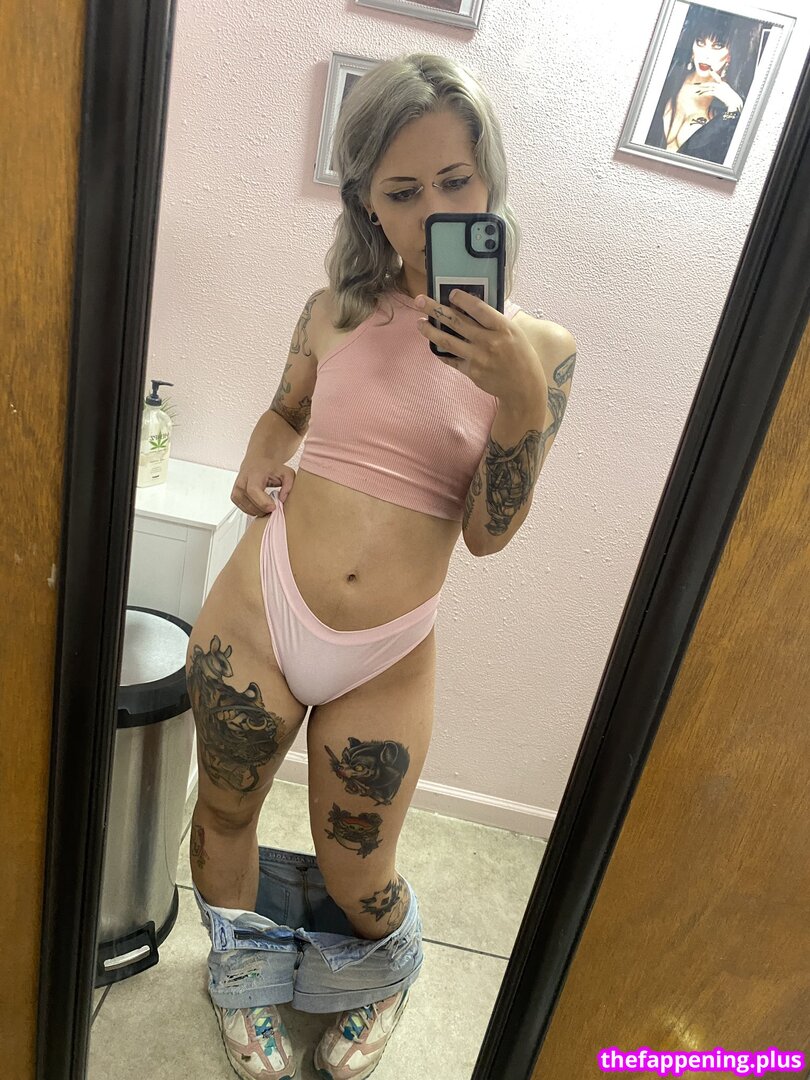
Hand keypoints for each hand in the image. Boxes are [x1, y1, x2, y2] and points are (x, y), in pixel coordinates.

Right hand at [231, 460, 295, 515]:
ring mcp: (236, 489)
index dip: (263, 502)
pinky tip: (260, 504)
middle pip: (250, 503)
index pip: (253, 491)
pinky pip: (244, 510)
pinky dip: (253, 510)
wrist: (256, 462)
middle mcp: (242, 481)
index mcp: (254, 474)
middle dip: (264, 509)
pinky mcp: (234, 496)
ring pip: (247, 509)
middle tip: (274, 506)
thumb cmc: (270, 468)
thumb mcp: (286, 473)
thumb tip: (282, 500)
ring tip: (268, 504)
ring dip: (259, 511)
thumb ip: (289, 486)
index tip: (273, 507)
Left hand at [415, 290, 547, 402]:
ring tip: (420, 322)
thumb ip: (493, 321)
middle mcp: (489, 342)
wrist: (523, 387)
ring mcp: (478, 358)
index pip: (477, 308)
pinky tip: (433, 344)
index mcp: (502, 328)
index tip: (451, 293)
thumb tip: (469, 307)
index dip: (462, 299)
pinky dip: (440, 352)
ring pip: (447, 341)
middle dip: (435, 309)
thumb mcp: (514, 332)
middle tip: (419, 300)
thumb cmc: (521, 356)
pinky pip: (451, 359)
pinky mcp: (471, 372)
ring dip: (430, 330)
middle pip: (456, 321)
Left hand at [693, 72, 742, 113]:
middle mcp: (721, 85)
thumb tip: (718, 93)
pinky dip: (704, 93)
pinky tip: (700, 94)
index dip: (713, 73)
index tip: (710, 70)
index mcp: (723, 84)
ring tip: (696, 90)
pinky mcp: (718, 93)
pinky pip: (709, 92)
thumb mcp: (727, 94)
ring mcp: (719, 88)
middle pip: (710, 83)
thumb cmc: (731, 99)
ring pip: (708, 87)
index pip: (717, 77)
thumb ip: (722, 92)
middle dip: (703, 84)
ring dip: (702, 89)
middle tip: (696, 84)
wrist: (734, 101)